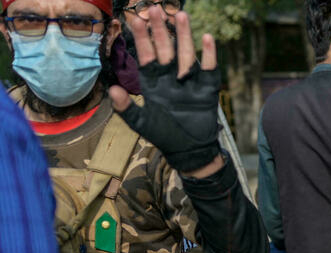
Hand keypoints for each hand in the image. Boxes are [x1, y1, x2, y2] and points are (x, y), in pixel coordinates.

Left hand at [109, 7, 221, 176]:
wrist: (190, 150)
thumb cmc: (164, 136)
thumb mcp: (141, 124)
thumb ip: (126, 108)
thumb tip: (111, 90)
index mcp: (153, 82)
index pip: (146, 56)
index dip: (141, 39)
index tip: (135, 19)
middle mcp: (171, 77)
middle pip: (166, 49)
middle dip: (161, 30)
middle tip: (156, 9)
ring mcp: (190, 82)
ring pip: (186, 54)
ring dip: (184, 35)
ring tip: (181, 15)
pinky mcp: (207, 89)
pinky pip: (209, 69)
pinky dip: (209, 55)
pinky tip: (207, 38)